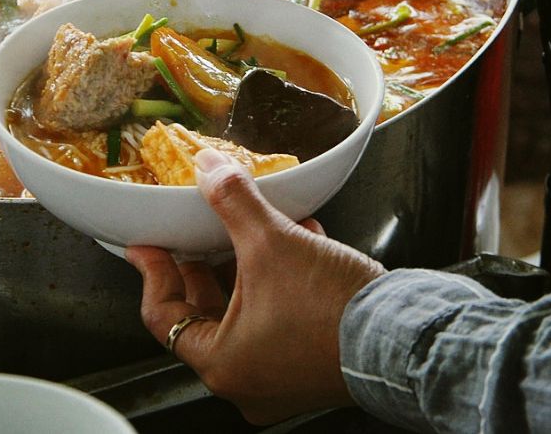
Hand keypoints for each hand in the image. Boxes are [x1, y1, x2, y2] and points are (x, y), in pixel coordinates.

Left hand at [125, 147, 386, 423]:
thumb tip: (209, 170)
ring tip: (250, 230)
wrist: (402, 335)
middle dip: (203, 269)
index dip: (154, 272)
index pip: (163, 317)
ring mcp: (281, 379)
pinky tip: (299, 241)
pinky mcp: (312, 367)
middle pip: (205, 317)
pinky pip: (281, 321)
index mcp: (222, 363)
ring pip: (246, 316)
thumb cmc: (333, 310)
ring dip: (246, 271)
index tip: (148, 247)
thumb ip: (233, 202)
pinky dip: (280, 283)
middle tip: (193, 238)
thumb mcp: (271, 242)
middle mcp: (247, 381)